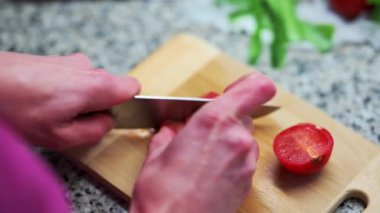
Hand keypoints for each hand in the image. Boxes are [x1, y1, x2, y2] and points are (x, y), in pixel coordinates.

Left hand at [0, 52, 139, 149]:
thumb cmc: (16, 108)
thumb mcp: (61, 136)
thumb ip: (95, 131)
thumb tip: (107, 122)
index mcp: (96, 85)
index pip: (133, 88)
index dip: (127, 104)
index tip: (110, 116)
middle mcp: (87, 68)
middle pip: (109, 88)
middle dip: (96, 106)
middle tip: (70, 120)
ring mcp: (70, 61)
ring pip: (88, 84)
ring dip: (77, 99)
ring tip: (50, 111)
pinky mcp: (55, 60)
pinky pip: (72, 78)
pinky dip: (63, 91)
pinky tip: (41, 100)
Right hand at [130, 73, 275, 212]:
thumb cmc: (162, 195)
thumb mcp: (157, 154)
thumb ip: (169, 133)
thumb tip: (172, 128)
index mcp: (215, 121)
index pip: (256, 88)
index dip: (248, 85)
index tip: (235, 89)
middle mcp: (238, 139)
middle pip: (244, 114)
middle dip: (225, 117)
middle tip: (202, 128)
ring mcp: (246, 163)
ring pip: (244, 137)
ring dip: (228, 139)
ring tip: (202, 154)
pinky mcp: (247, 182)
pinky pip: (243, 159)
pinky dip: (230, 157)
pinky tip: (207, 170)